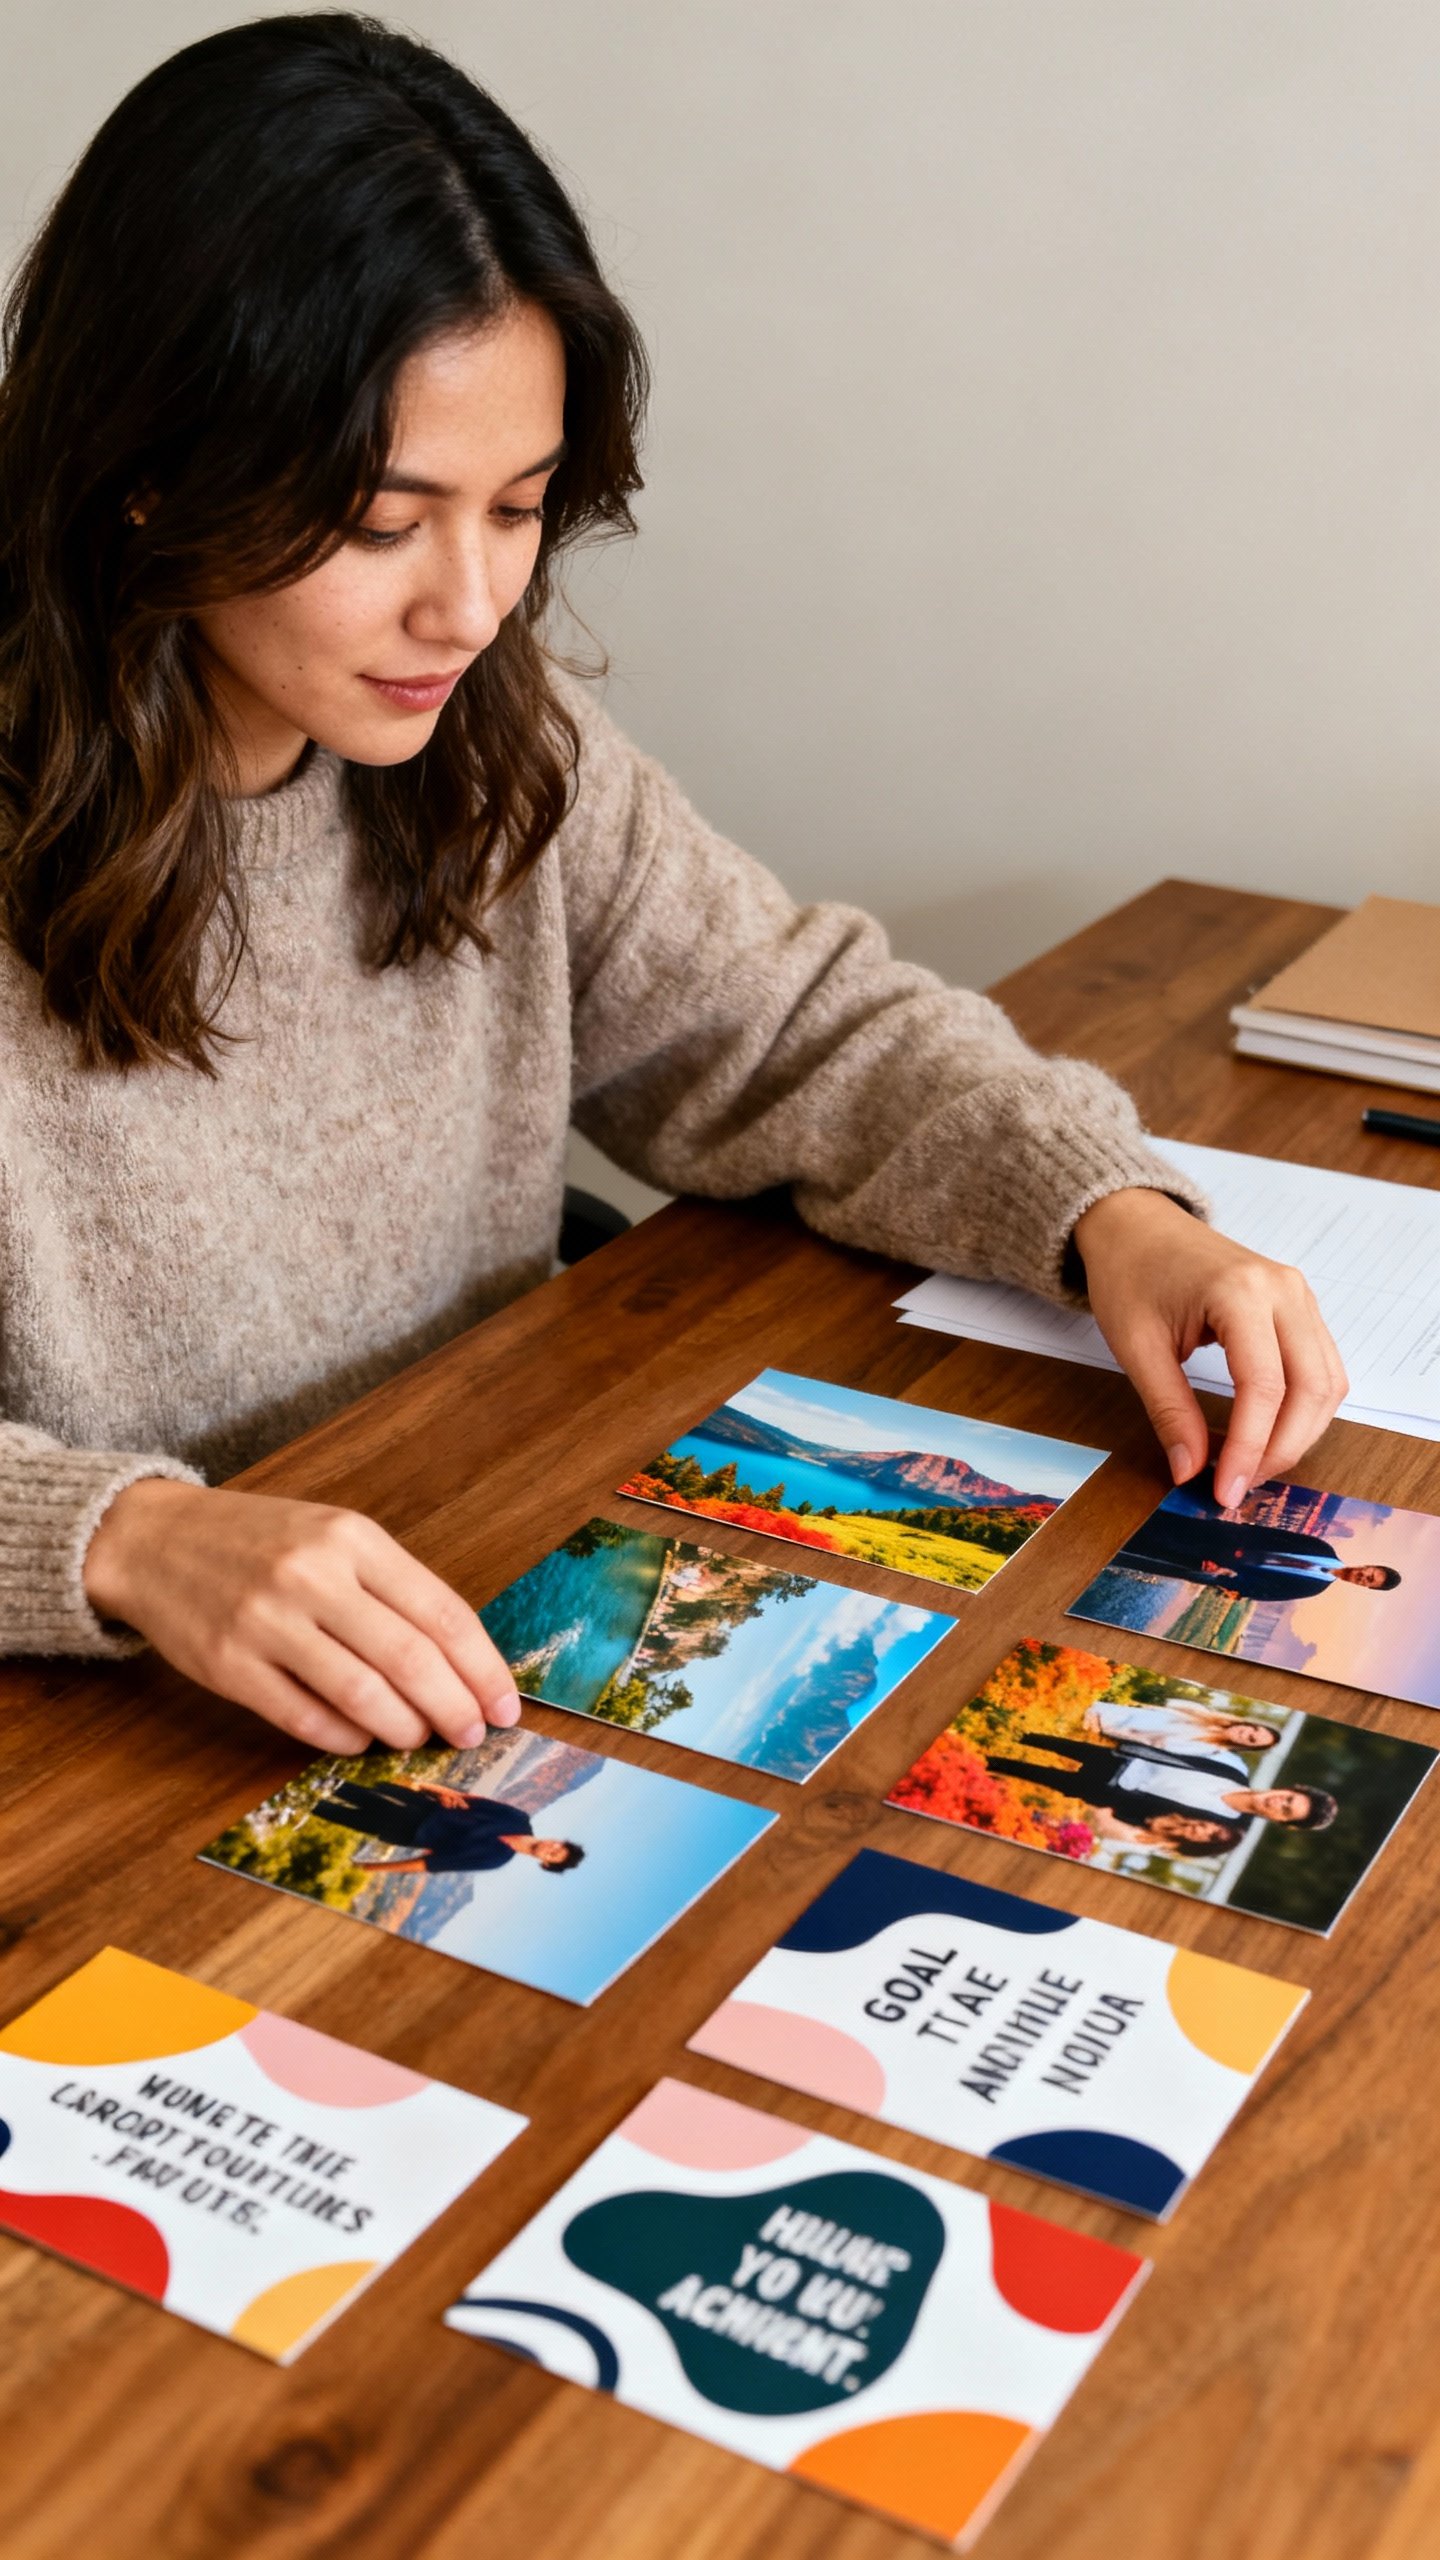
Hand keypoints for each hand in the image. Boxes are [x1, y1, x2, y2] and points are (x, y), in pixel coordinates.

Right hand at [84, 1480, 520, 1756]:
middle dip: (454, 1707)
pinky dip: (345, 1737)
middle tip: (472, 1734)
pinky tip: (361, 1739)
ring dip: (403, 1728)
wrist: (155, 1540)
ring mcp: (267, 1622)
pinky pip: (304, 1717)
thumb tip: (460, 1662)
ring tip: (418, 1737)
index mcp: (352, 1538)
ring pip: (362, 1694)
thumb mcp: (333, 1535)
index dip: (483, 1668)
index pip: (442, 1612)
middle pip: (410, 1659)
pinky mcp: (229, 1665)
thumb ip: (392, 1588)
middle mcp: (313, 1576)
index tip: (504, 1705)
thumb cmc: (260, 1542)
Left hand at [1072, 1188, 1346, 1507]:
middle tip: (1241, 1486)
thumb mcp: (1136, 1347)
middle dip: (1282, 1449)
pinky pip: (1322, 1368)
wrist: (1138, 1224)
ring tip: (1252, 1466)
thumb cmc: (1131, 1274)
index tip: (1225, 1490)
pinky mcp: (1300, 1306)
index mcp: (1239, 1291)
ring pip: (1328, 1382)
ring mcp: (1299, 1295)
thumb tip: (1190, 1472)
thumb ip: (1169, 1410)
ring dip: (1299, 1434)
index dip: (1248, 1447)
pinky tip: (1269, 1435)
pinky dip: (1304, 1409)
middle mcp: (1283, 1290)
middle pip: (1311, 1388)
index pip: (1263, 1387)